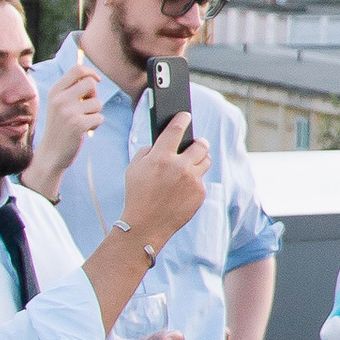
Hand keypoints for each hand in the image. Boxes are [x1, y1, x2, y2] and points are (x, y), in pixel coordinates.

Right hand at [25, 69, 104, 193]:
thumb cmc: (60, 127)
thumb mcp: (59, 105)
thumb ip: (71, 90)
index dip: (91, 72)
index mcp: (55, 92)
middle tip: (87, 108)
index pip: (77, 70)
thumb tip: (93, 77)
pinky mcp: (78, 125)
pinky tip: (84, 131)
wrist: (51, 153)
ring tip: (82, 122)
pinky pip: (99, 117)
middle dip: (94, 95)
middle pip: (90, 83)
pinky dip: (95, 125)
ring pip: (97, 103)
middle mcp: (59, 99)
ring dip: (95, 113)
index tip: (97, 80)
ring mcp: (68, 112)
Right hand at [122, 120, 209, 251]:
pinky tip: (184, 186)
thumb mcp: (134, 169)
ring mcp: (192, 180)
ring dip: (199, 160)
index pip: (176, 130)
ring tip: (192, 162)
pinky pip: (201, 180)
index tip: (185, 115)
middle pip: (200, 144)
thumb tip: (159, 143)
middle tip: (196, 143)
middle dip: (198, 142)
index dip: (182, 119)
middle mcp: (180, 166)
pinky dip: (194, 181)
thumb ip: (147, 151)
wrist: (146, 225)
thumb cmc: (137, 195)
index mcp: (161, 157)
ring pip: (205, 161)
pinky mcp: (200, 193)